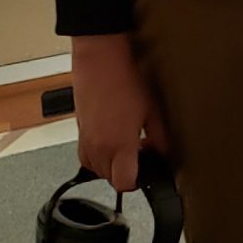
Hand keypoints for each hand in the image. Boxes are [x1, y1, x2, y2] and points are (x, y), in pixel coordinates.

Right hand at [69, 32, 166, 191]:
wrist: (100, 58)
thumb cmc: (125, 79)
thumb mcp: (153, 110)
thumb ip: (160, 137)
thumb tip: (164, 153)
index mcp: (118, 145)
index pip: (123, 184)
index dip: (137, 183)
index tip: (146, 173)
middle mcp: (98, 146)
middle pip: (109, 179)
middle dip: (125, 172)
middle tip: (140, 155)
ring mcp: (85, 138)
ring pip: (95, 169)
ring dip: (110, 165)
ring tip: (125, 148)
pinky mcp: (78, 129)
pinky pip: (85, 154)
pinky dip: (97, 155)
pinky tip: (110, 139)